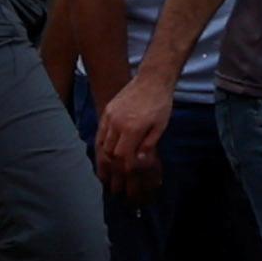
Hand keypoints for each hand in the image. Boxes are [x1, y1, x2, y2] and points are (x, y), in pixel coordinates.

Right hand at [93, 75, 174, 195]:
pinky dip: (101, 146)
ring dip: (103, 159)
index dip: (123, 168)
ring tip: (105, 171)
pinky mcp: (106, 113)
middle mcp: (117, 123)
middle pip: (108, 152)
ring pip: (101, 144)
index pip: (122, 155)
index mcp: (132, 128)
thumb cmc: (161, 104)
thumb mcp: (160, 126)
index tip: (127, 177)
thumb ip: (149, 144)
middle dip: (111, 169)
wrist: (151, 80)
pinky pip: (100, 133)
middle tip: (115, 180)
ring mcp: (109, 117)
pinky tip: (103, 153)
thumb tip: (140, 162)